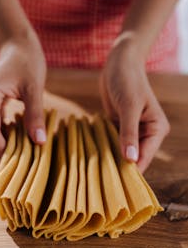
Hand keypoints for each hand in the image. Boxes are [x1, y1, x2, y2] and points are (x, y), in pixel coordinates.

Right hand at [0, 35, 46, 160]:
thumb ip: (35, 115)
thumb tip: (39, 142)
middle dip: (2, 151)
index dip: (2, 151)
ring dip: (4, 143)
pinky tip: (18, 140)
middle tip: (21, 167)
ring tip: (22, 156)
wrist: (19, 45)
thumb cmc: (28, 62)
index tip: (17, 166)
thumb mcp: (34, 88)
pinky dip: (4, 133)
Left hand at [100, 36, 169, 172]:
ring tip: (93, 170)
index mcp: (156, 129)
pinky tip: (92, 154)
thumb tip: (131, 159)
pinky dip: (104, 146)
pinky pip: (111, 140)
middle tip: (99, 179)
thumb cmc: (128, 80)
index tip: (114, 184)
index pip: (144, 157)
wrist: (119, 62)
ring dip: (109, 157)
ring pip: (121, 150)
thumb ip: (129, 132)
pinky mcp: (119, 125)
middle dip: (118, 165)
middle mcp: (146, 132)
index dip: (131, 170)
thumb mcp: (129, 106)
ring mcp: (131, 130)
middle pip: (133, 157)